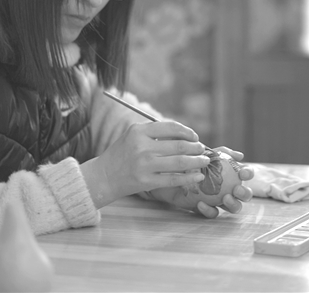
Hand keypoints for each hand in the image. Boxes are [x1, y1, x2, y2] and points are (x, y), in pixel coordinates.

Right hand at [91, 121, 210, 203]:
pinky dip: (189, 177)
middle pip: (178, 146)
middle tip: (203, 149)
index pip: (171, 127)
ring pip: (179, 162)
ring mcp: (144, 165)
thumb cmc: (123, 154)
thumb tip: (187, 137)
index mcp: (139, 131)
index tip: (195, 137)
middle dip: (196, 148)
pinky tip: (198, 176)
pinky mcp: (146, 181)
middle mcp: (142, 146)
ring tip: (204, 161)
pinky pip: (173, 179)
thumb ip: (156, 134)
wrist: (104, 176)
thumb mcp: (134, 136)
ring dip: (197, 161)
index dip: (187, 132)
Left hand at [148, 147, 253, 218]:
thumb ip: (223, 152)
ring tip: (225, 198)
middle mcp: (229, 188)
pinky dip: (209, 210)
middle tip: (236, 189)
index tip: (243, 172)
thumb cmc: (191, 161)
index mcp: (232, 174)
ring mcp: (218, 200)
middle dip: (245, 193)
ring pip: (233, 207)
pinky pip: (212, 213)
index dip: (248, 174)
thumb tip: (240, 156)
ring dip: (233, 204)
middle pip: (245, 195)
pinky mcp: (206, 209)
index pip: (246, 174)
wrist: (170, 173)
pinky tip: (201, 204)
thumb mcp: (206, 153)